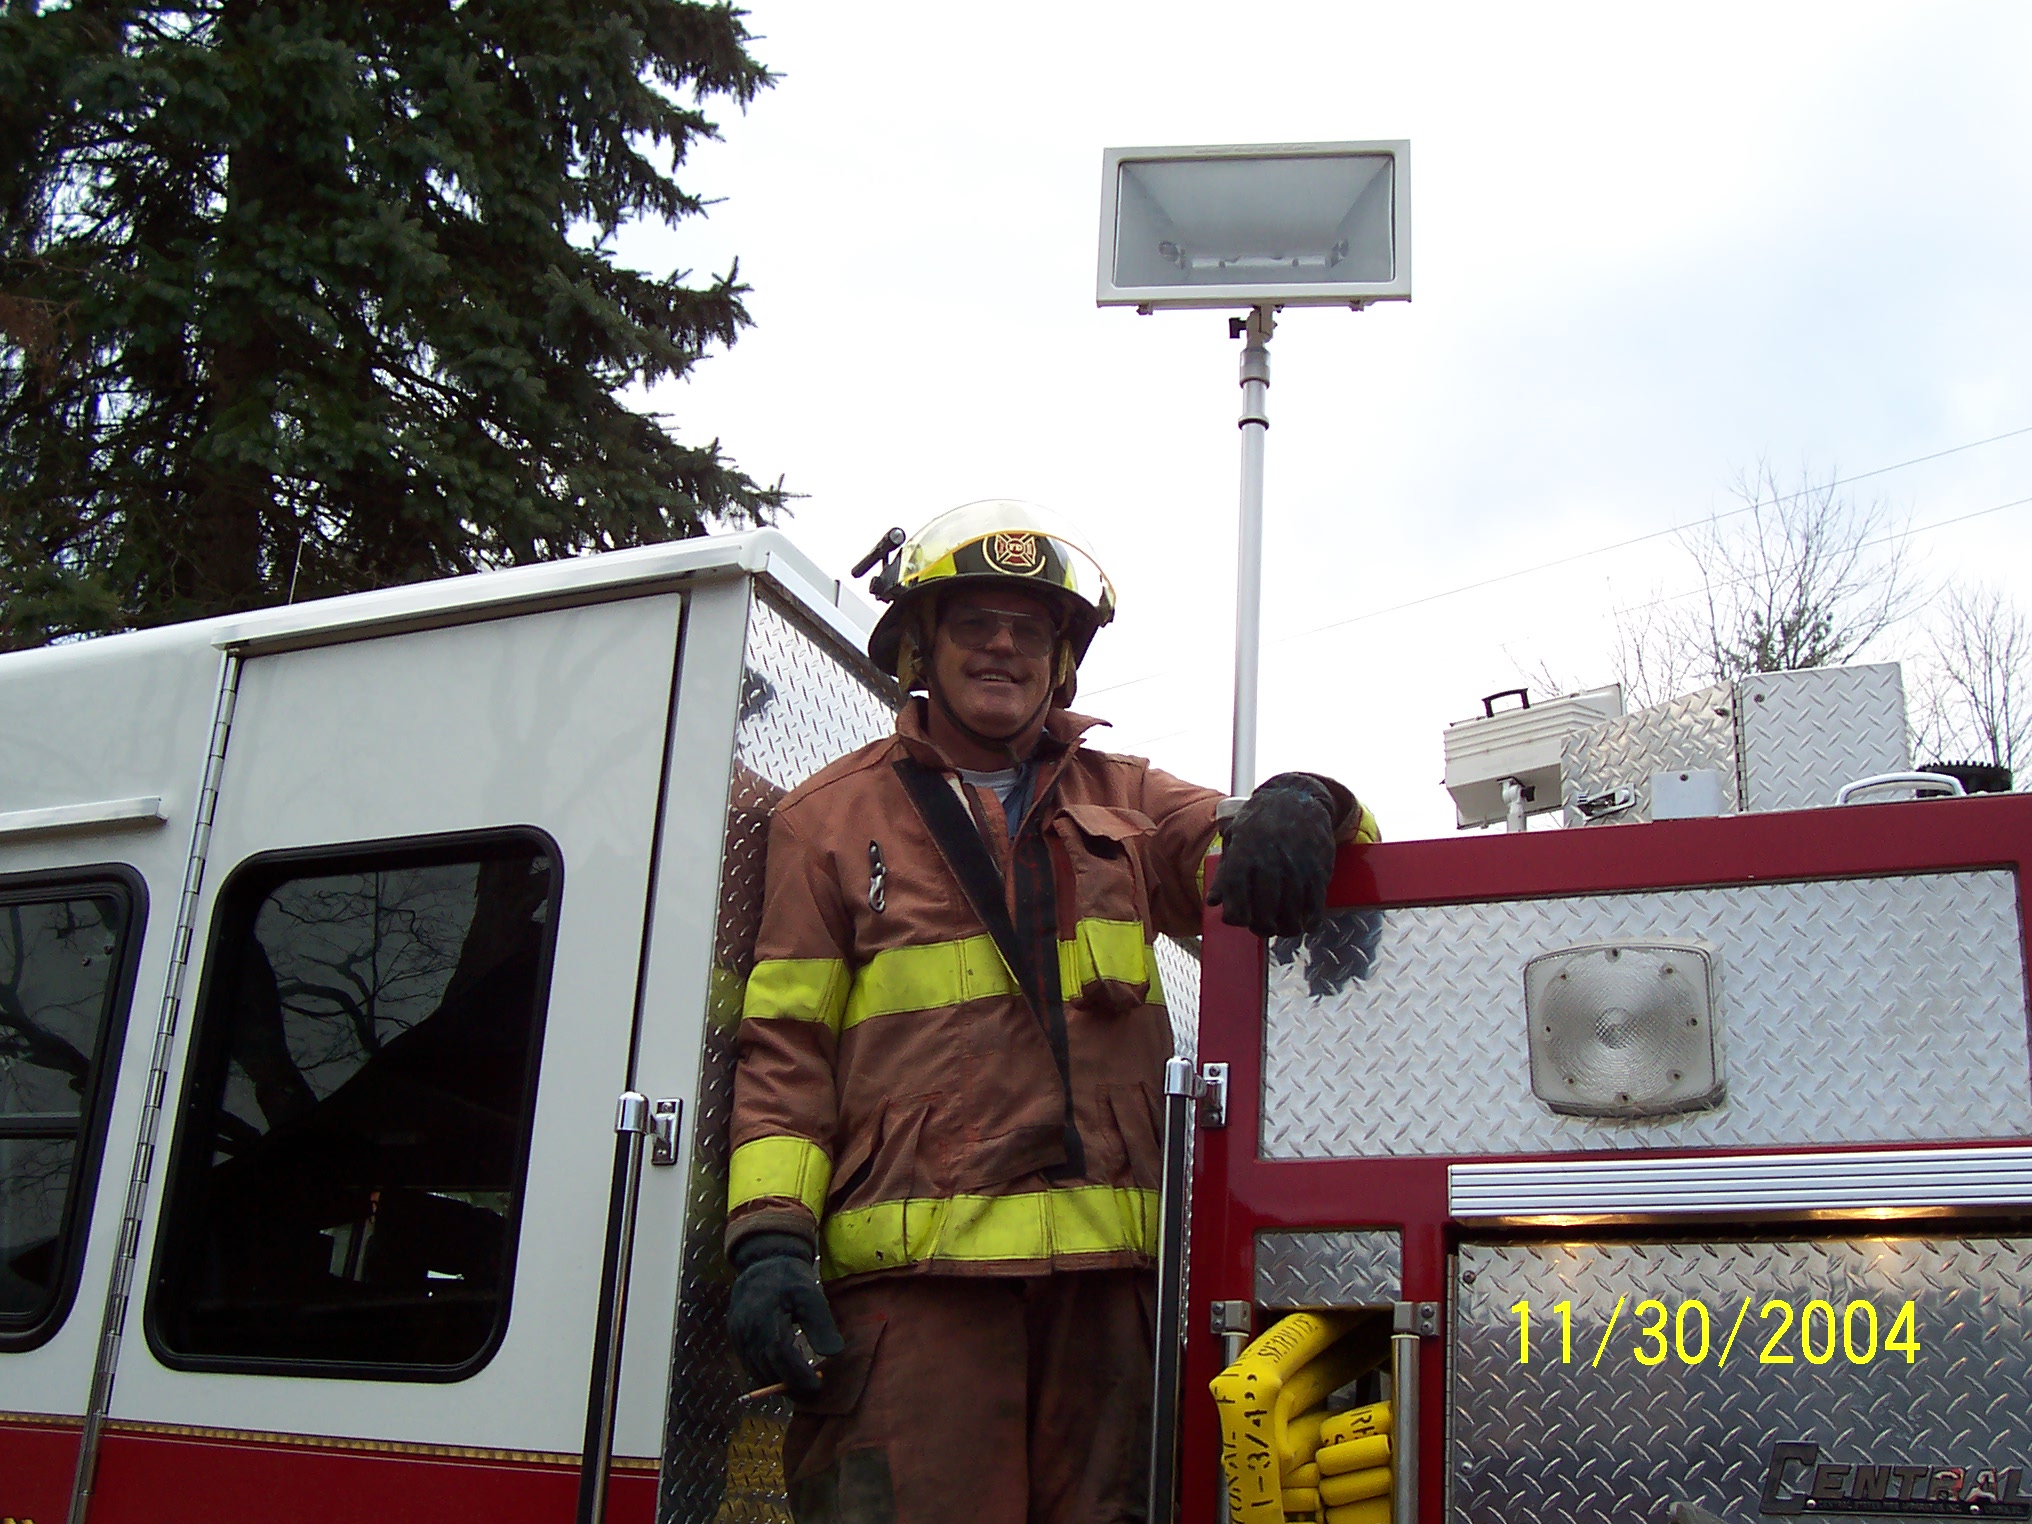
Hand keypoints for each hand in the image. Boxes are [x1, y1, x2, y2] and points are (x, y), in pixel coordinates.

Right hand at [728, 1233, 843, 1400]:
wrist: (762, 1262)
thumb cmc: (789, 1278)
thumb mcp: (811, 1295)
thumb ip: (821, 1325)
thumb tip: (833, 1354)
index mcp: (765, 1318)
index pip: (781, 1356)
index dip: (799, 1376)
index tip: (817, 1385)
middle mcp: (746, 1330)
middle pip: (767, 1369)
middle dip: (790, 1385)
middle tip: (812, 1391)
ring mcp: (737, 1335)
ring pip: (756, 1370)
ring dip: (777, 1382)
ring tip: (800, 1384)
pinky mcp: (734, 1337)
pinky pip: (749, 1363)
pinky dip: (766, 1372)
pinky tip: (783, 1373)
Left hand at [1207, 774, 1340, 936]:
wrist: (1296, 797)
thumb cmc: (1261, 820)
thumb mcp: (1236, 838)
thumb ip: (1225, 871)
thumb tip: (1213, 901)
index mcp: (1244, 855)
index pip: (1236, 896)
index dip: (1236, 916)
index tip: (1239, 920)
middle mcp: (1270, 863)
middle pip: (1264, 911)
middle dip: (1261, 927)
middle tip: (1262, 928)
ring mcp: (1296, 868)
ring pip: (1290, 913)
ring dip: (1286, 928)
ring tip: (1283, 928)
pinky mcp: (1318, 870)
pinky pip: (1315, 905)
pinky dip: (1310, 921)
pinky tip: (1306, 925)